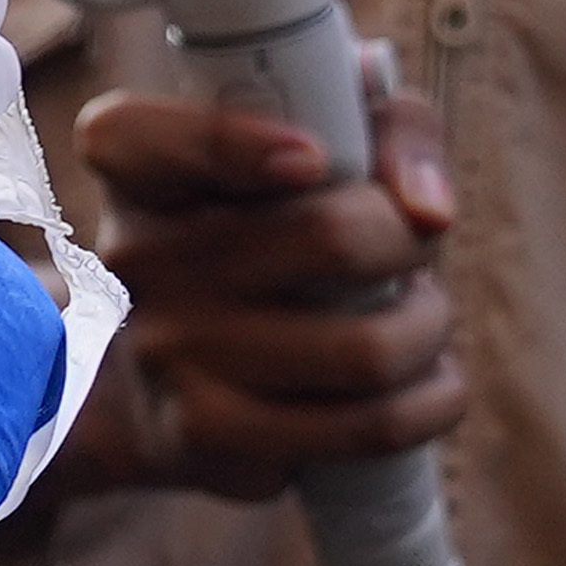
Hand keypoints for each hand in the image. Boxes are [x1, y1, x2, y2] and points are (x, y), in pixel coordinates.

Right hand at [57, 77, 451, 504]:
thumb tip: (429, 212)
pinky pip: (368, 428)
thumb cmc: (259, 234)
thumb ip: (382, 126)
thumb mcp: (303, 144)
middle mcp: (138, 258)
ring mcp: (167, 355)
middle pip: (328, 236)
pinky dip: (428, 403)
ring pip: (368, 350)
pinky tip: (418, 384)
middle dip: (409, 242)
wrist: (155, 384)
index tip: (312, 159)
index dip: (233, 143)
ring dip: (428, 328)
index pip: (139, 137)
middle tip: (414, 246)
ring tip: (419, 318)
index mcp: (136, 166)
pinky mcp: (209, 439)